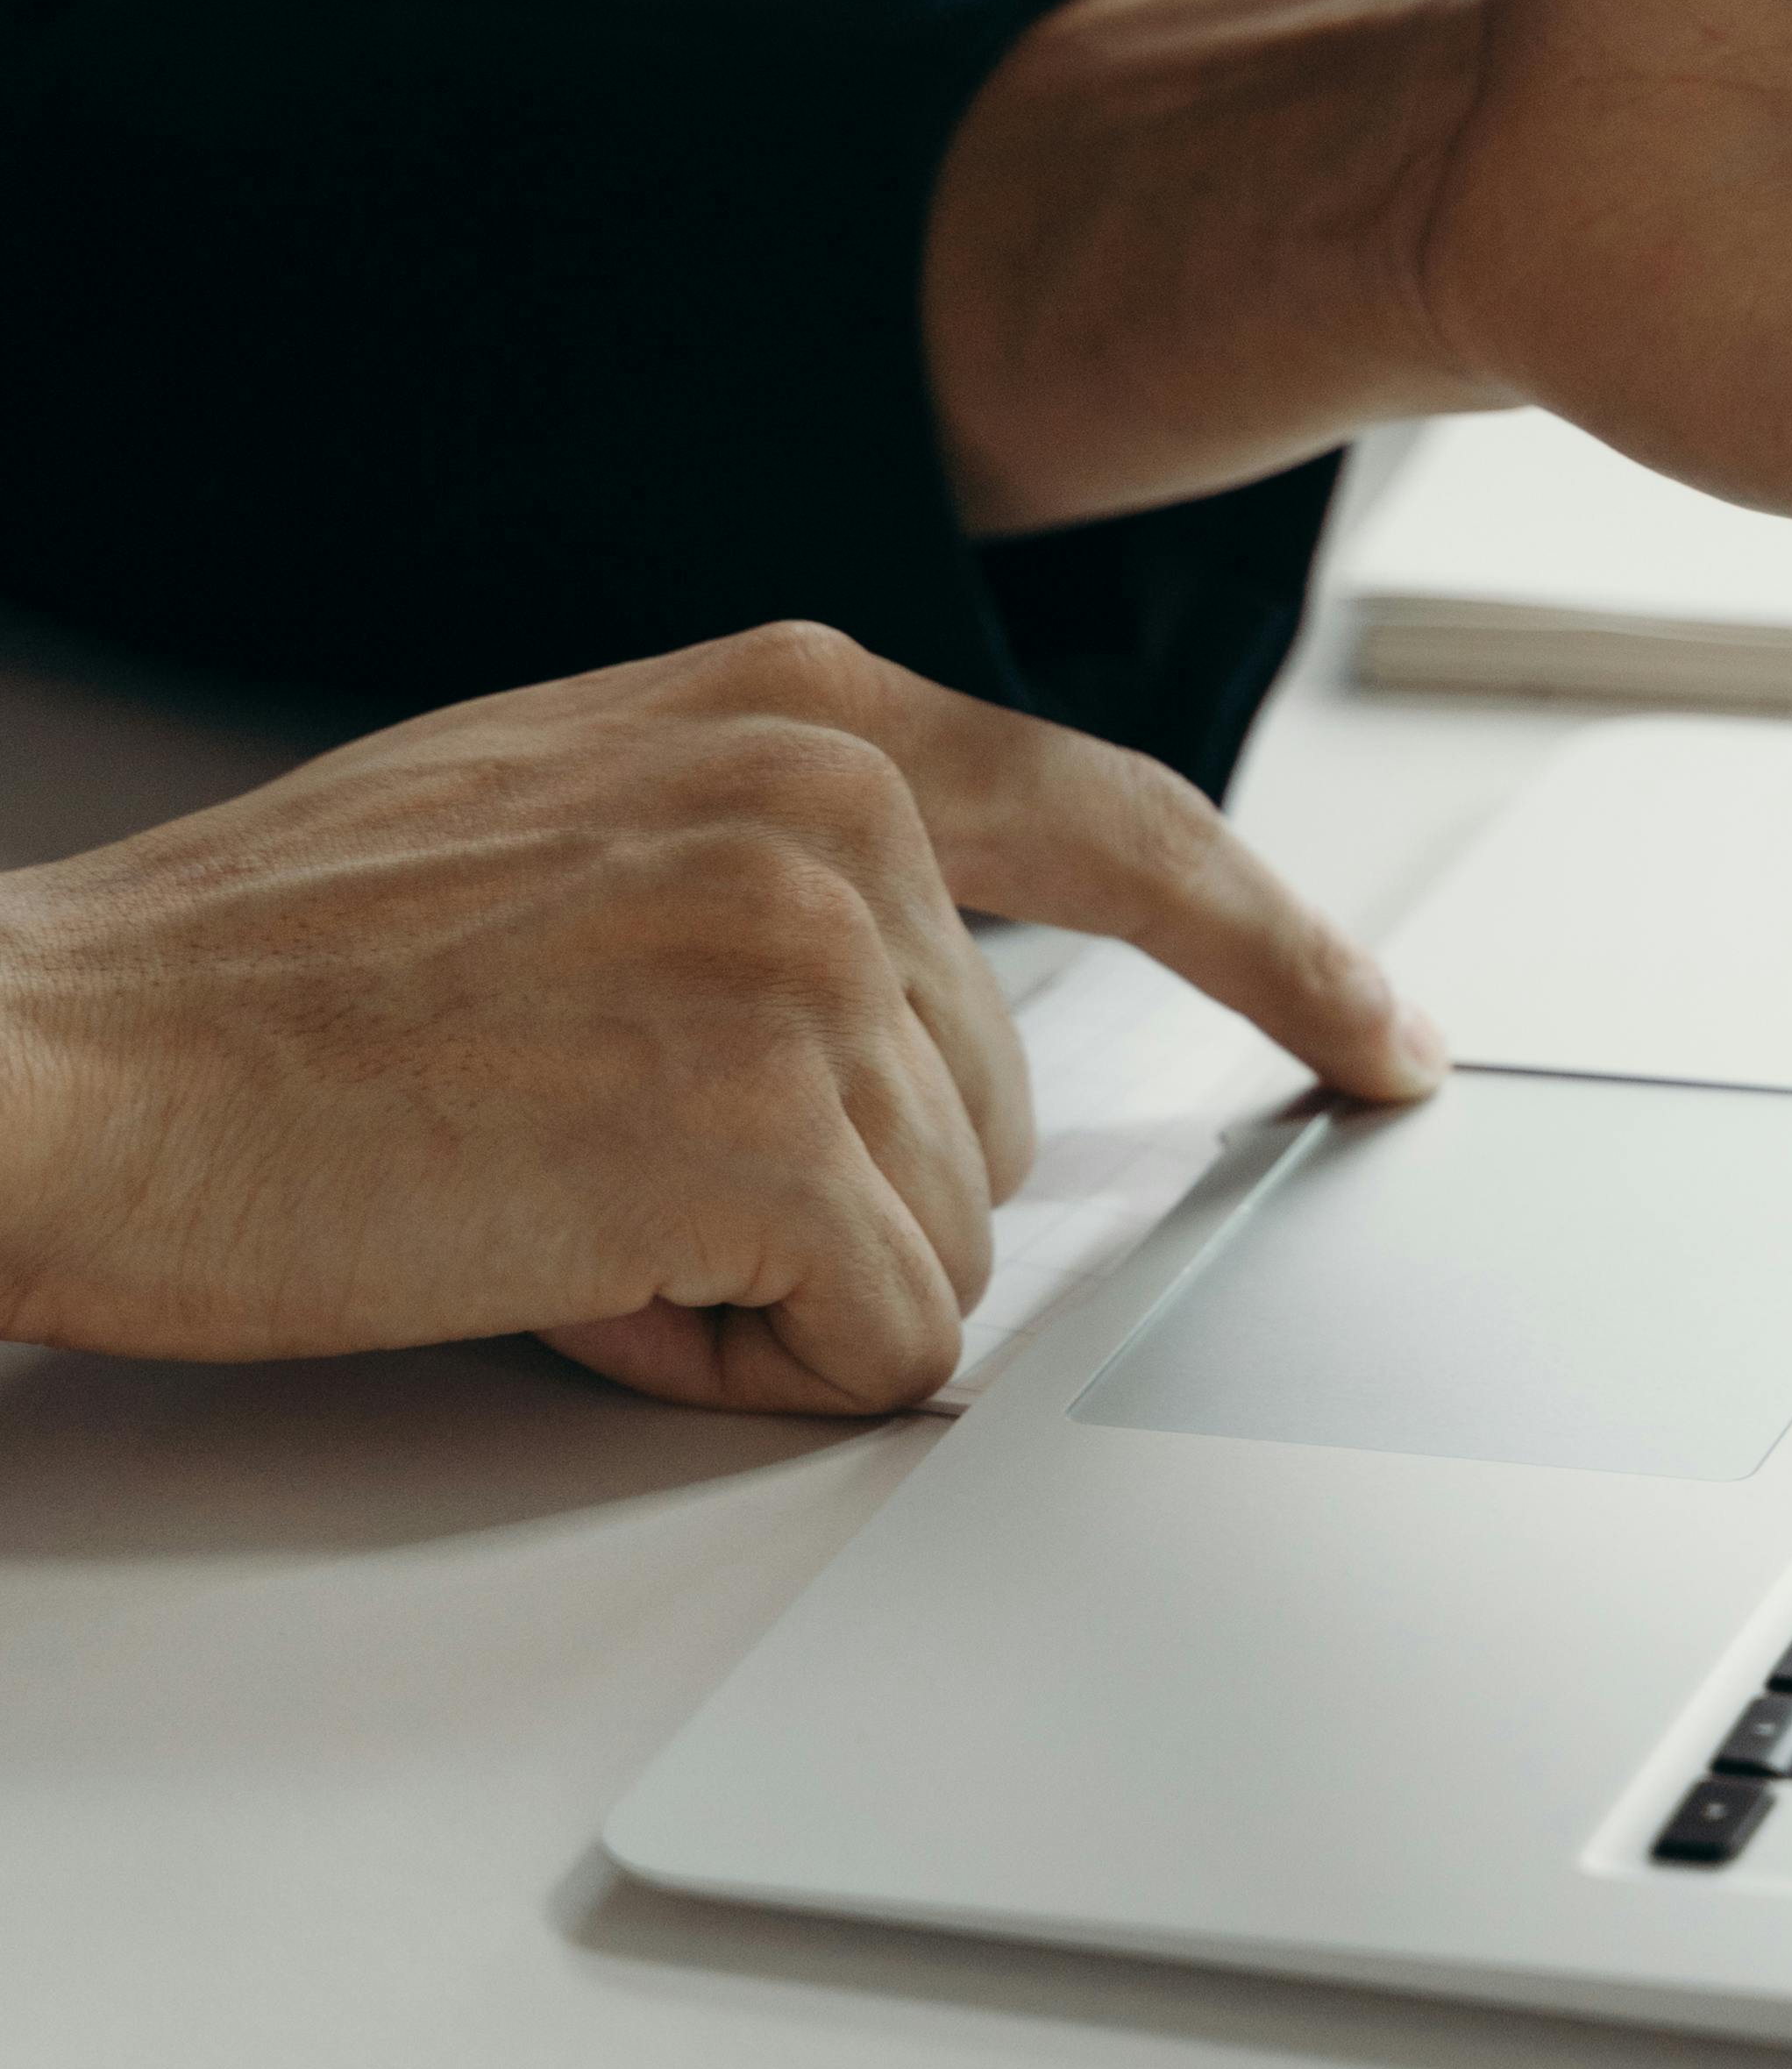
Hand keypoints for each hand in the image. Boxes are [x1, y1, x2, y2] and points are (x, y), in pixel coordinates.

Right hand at [0, 625, 1437, 1411]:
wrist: (66, 1052)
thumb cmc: (276, 980)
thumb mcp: (573, 819)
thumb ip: (780, 858)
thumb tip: (930, 1008)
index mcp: (799, 704)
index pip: (1122, 820)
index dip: (1277, 951)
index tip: (1383, 1043)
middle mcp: (840, 798)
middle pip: (997, 1103)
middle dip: (822, 1186)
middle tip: (582, 1153)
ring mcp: (814, 956)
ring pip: (940, 1238)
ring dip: (758, 1279)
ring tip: (545, 1194)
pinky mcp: (768, 1127)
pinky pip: (877, 1343)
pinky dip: (733, 1364)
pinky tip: (567, 1273)